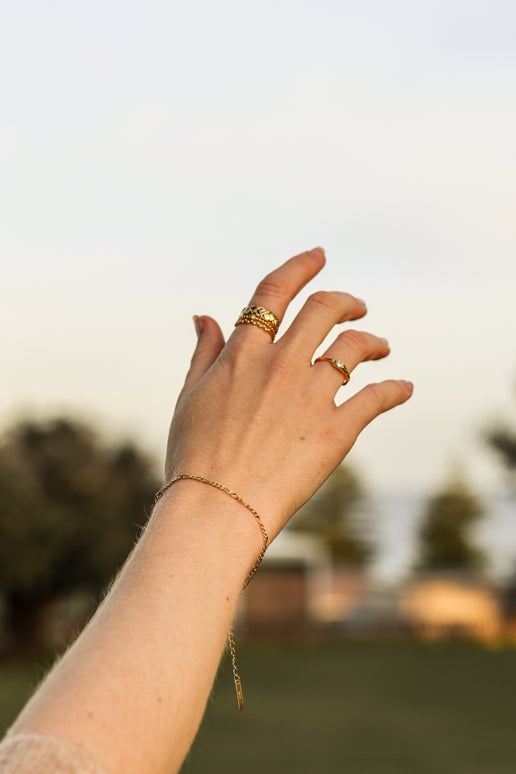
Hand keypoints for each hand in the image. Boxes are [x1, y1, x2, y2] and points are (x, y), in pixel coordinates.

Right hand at [165, 247, 412, 538]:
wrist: (217, 506)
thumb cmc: (194, 455)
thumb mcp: (191, 395)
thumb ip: (205, 352)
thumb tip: (204, 315)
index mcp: (244, 354)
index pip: (275, 292)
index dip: (300, 266)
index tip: (318, 256)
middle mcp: (281, 365)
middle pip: (324, 309)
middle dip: (345, 300)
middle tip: (356, 306)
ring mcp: (311, 395)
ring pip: (355, 347)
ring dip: (373, 340)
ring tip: (382, 346)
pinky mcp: (337, 429)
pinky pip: (377, 398)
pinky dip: (395, 390)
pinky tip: (403, 388)